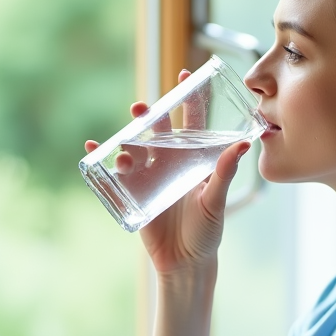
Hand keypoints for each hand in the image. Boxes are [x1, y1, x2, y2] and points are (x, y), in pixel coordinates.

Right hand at [84, 70, 249, 275]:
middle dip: (149, 115)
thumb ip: (225, 173)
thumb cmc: (207, 232)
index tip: (186, 72)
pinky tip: (92, 148)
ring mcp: (150, 176)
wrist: (185, 263)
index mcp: (194, 160)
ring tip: (126, 150)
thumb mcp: (216, 200)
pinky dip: (102, 157)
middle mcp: (171, 162)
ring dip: (127, 142)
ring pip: (135, 148)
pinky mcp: (133, 192)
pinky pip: (114, 170)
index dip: (190, 98)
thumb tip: (244, 144)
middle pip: (158, 130)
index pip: (193, 122)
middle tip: (141, 106)